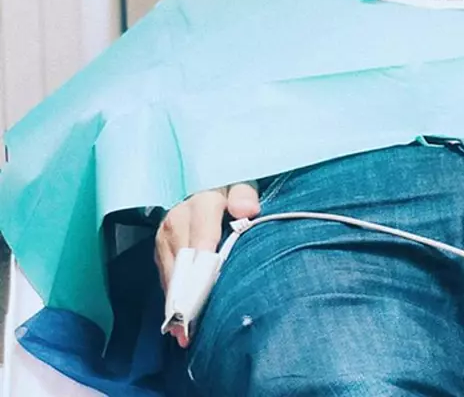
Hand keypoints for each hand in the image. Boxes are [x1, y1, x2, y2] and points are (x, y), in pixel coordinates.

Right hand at [155, 183, 259, 346]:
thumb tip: (246, 210)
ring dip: (178, 303)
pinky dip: (172, 299)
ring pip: (171, 274)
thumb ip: (244, 195)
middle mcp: (177, 218)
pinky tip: (179, 322)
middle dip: (188, 296)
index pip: (202, 241)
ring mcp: (166, 235)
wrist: (212, 188)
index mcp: (201, 203)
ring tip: (184, 334)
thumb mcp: (242, 186)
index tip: (204, 299)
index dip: (203, 272)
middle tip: (192, 328)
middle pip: (183, 262)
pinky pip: (165, 277)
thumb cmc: (231, 193)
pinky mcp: (161, 248)